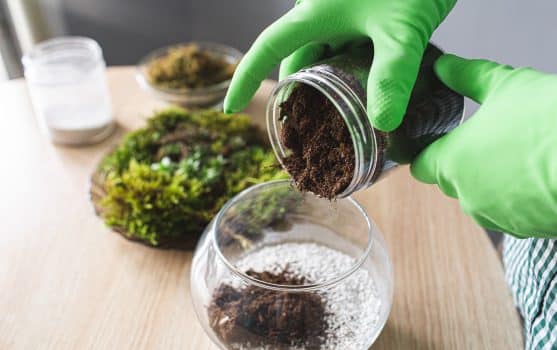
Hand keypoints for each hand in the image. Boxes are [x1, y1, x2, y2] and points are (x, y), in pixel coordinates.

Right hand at [224, 0, 456, 130]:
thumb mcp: (402, 30)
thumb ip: (392, 75)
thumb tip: (382, 124)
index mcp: (314, 13)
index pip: (267, 48)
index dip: (245, 79)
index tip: (230, 108)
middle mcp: (321, 15)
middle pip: (295, 60)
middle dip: (297, 95)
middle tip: (303, 133)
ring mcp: (342, 17)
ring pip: (320, 58)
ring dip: (325, 88)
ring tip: (333, 122)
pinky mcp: (361, 18)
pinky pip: (342, 51)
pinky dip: (346, 75)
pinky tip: (360, 95)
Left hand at [412, 55, 556, 237]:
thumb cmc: (549, 120)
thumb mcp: (505, 86)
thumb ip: (467, 77)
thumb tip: (444, 67)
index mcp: (451, 163)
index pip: (420, 166)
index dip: (427, 153)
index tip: (439, 141)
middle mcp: (466, 197)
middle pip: (450, 182)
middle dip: (462, 163)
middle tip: (486, 139)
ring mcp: (496, 217)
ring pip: (480, 199)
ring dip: (490, 182)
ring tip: (518, 155)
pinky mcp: (525, 230)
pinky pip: (510, 213)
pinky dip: (516, 198)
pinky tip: (536, 175)